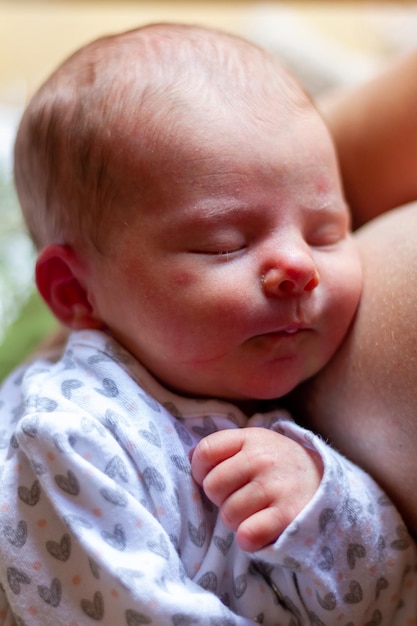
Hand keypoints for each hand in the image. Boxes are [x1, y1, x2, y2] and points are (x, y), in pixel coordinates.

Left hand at [191, 427, 322, 551]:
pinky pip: (247, 535)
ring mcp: (275, 487)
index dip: (200, 470)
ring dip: (235, 520)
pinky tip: (259, 529)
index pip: (206, 451)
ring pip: (228, 514)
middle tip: (237, 497)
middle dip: (220, 498)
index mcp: (251, 438)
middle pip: (213, 486)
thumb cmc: (281, 465)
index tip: (212, 478)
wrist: (328, 484)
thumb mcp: (256, 444)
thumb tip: (191, 457)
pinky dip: (248, 538)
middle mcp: (263, 459)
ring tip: (252, 512)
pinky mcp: (287, 516)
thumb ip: (225, 447)